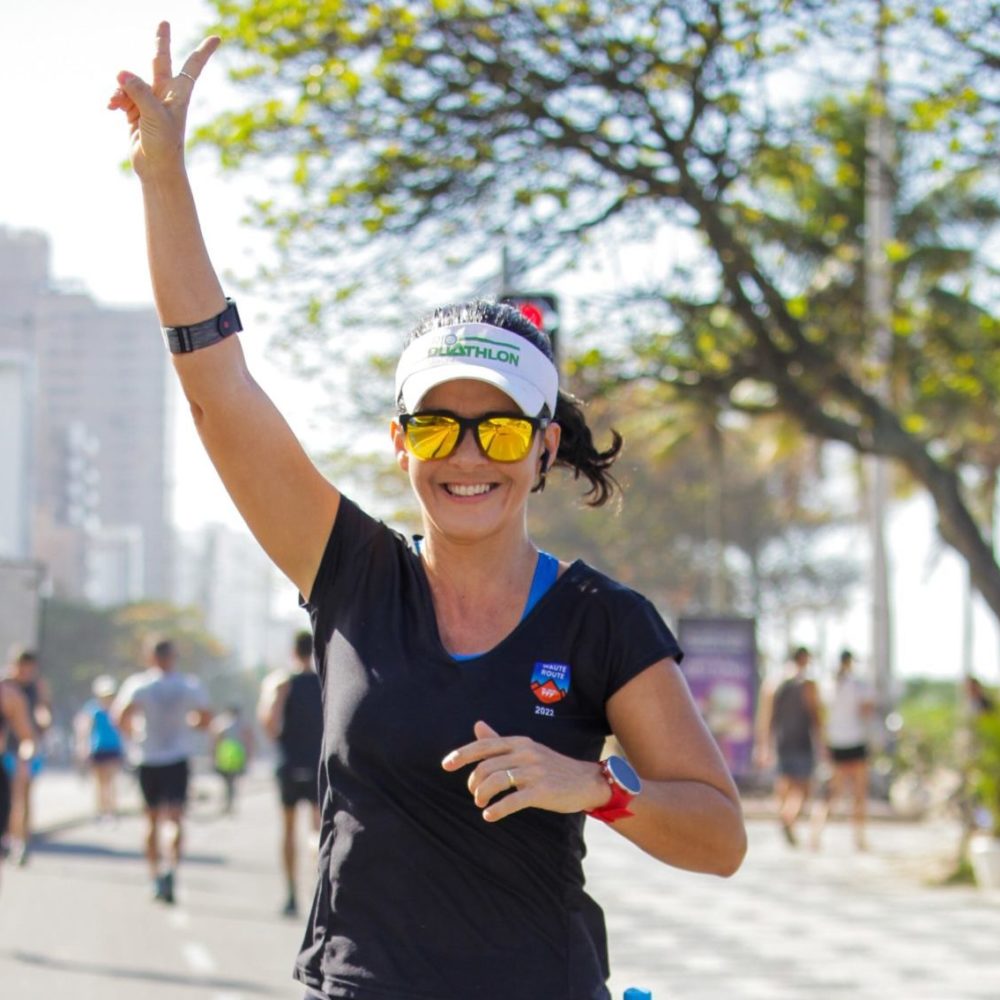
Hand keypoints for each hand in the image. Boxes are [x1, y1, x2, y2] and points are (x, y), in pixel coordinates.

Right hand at [107, 21, 219, 178]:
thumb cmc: (164, 144)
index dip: (203, 51)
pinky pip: (122, 95)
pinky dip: (115, 99)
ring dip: (121, 90)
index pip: (192, 66)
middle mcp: (164, 94)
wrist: (157, 168)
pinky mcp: (135, 111)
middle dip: (160, 42)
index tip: (217, 38)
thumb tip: (121, 73)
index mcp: (178, 93)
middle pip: (160, 60)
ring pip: (131, 82)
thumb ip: (138, 91)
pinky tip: (110, 107)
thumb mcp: (154, 115)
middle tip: (164, 21)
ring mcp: (149, 102)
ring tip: (116, 103)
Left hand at [441, 720, 608, 822]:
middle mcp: (525, 753)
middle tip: (475, 794)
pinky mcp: (542, 791)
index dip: (462, 754)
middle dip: (474, 782)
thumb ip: (500, 740)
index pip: (484, 745)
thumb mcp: (527, 749)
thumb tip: (477, 725)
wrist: (586, 781)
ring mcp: (534, 772)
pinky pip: (512, 800)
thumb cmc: (552, 766)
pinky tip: (490, 815)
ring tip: (481, 804)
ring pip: (496, 781)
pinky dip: (497, 810)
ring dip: (482, 795)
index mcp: (520, 743)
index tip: (446, 765)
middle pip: (486, 766)